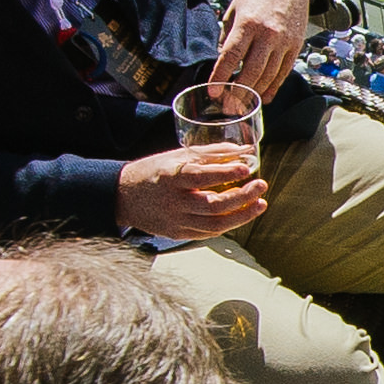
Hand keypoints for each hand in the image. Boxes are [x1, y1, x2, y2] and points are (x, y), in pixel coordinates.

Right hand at [118, 145, 267, 241]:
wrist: (123, 197)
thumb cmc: (154, 172)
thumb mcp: (177, 156)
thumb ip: (211, 154)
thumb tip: (245, 150)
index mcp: (170, 177)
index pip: (200, 177)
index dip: (225, 173)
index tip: (246, 168)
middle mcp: (172, 202)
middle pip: (212, 205)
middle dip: (241, 197)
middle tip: (261, 185)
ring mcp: (175, 221)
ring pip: (214, 224)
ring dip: (241, 216)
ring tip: (260, 204)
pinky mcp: (178, 234)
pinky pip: (208, 233)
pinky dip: (227, 224)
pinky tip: (241, 214)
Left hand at [209, 0, 322, 106]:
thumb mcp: (235, 9)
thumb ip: (228, 35)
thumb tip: (221, 60)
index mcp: (247, 23)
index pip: (231, 56)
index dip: (221, 76)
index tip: (213, 91)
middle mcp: (267, 34)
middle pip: (251, 71)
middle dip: (238, 93)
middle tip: (228, 106)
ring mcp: (284, 41)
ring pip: (268, 75)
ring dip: (255, 93)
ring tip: (243, 106)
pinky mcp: (295, 46)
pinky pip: (283, 72)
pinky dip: (273, 87)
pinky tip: (264, 97)